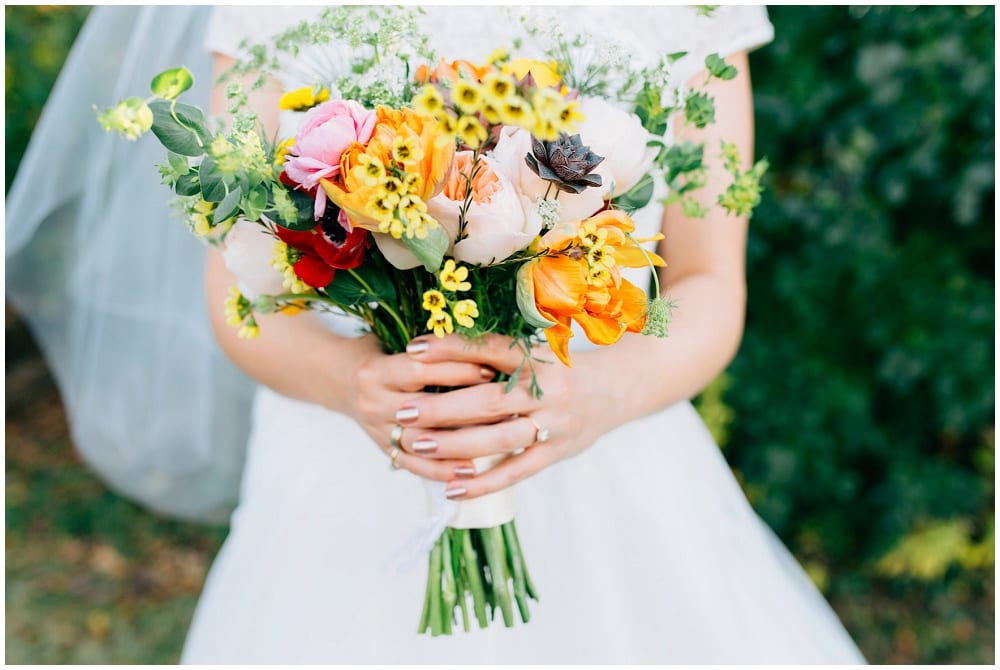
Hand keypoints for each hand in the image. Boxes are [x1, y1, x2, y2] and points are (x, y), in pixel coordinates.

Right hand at [339, 334, 496, 481]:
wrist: (335, 378)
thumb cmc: (376, 351)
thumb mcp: (392, 339)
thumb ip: (428, 346)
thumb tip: (482, 341)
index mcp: (375, 370)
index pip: (420, 369)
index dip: (456, 368)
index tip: (492, 366)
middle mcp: (373, 402)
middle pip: (424, 408)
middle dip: (466, 406)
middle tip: (504, 405)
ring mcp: (378, 430)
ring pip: (421, 441)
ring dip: (459, 443)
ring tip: (497, 443)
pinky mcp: (383, 449)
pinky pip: (414, 465)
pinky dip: (441, 470)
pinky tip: (469, 472)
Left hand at [392, 334, 618, 499]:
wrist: (617, 389)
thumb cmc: (562, 369)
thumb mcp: (535, 352)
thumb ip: (496, 355)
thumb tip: (433, 352)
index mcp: (539, 358)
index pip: (490, 350)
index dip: (451, 348)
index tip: (413, 350)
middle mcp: (548, 391)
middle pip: (488, 401)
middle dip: (441, 408)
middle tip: (402, 412)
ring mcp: (554, 424)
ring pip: (499, 439)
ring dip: (455, 445)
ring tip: (418, 445)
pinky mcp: (557, 452)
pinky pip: (516, 472)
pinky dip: (482, 483)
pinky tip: (450, 488)